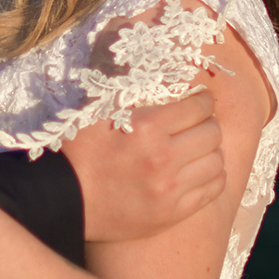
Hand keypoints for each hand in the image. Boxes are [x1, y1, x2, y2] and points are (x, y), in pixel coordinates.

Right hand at [62, 90, 224, 242]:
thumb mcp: (95, 112)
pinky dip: (212, 178)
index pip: (199, 108)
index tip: (199, 103)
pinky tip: (198, 172)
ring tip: (197, 150)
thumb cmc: (76, 153)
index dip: (202, 102)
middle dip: (208, 124)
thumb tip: (144, 65)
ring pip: (216, 162)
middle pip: (213, 133)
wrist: (62, 201)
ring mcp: (169, 189)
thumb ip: (124, 91)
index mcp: (146, 128)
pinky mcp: (171, 213)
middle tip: (197, 125)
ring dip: (210, 152)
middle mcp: (163, 158)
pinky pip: (212, 190)